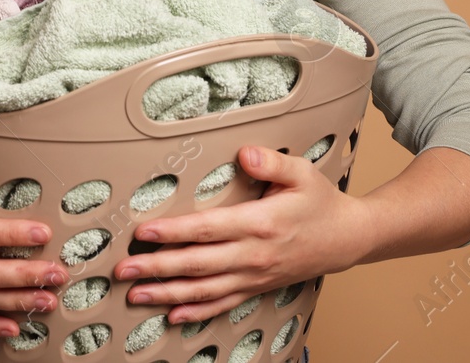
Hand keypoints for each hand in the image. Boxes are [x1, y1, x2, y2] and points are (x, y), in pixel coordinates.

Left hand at [111, 145, 374, 323]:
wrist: (346, 239)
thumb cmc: (319, 202)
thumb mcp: (301, 172)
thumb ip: (271, 162)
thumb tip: (244, 154)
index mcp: (260, 223)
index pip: (208, 229)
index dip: (174, 232)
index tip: (145, 232)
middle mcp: (253, 255)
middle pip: (197, 264)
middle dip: (157, 267)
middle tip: (123, 269)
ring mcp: (254, 276)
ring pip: (204, 290)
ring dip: (167, 294)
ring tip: (135, 295)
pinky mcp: (256, 288)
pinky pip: (222, 304)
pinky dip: (196, 312)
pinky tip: (172, 315)